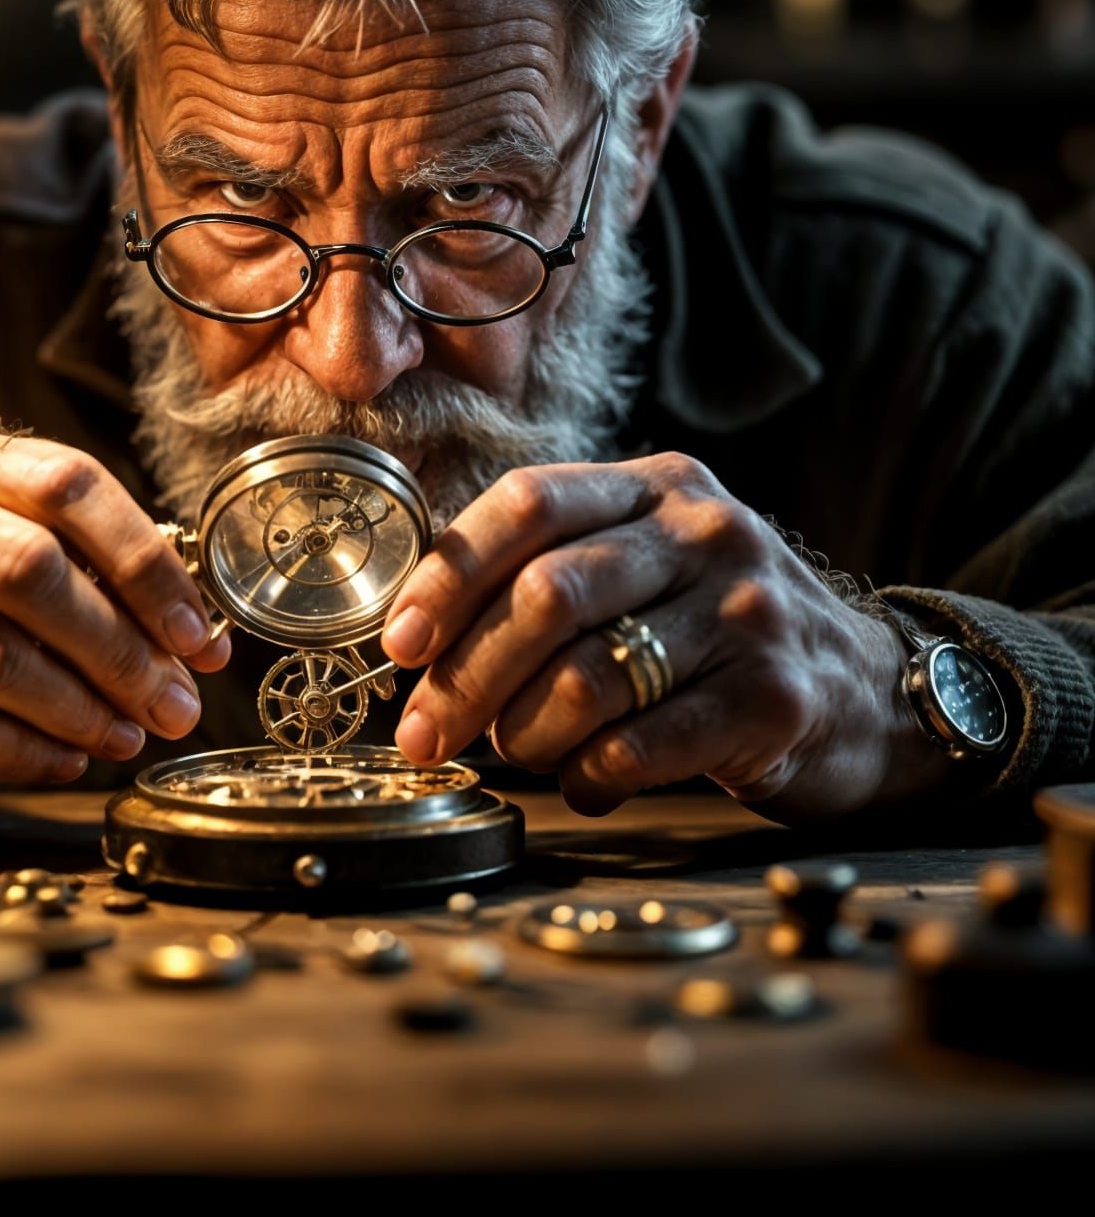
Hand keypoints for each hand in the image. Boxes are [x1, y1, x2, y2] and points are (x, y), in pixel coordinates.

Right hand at [0, 426, 229, 804]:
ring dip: (79, 708)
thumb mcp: (13, 553)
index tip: (194, 632)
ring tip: (130, 735)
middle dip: (117, 647)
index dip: (142, 561)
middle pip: (29, 570)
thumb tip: (194, 642)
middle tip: (175, 702)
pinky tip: (69, 759)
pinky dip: (24, 750)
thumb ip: (95, 576)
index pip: (66, 484)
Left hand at [381, 454, 947, 823]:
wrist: (868, 687)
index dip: (449, 575)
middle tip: (424, 733)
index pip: (529, 503)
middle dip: (466, 675)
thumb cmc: (715, 628)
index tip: (401, 643)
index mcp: (654, 485)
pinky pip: (641, 746)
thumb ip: (552, 569)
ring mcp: (746, 613)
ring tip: (513, 752)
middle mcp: (703, 532)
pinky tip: (580, 782)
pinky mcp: (774, 698)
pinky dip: (587, 776)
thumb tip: (418, 630)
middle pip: (548, 595)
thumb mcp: (646, 561)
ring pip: (588, 676)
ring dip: (524, 732)